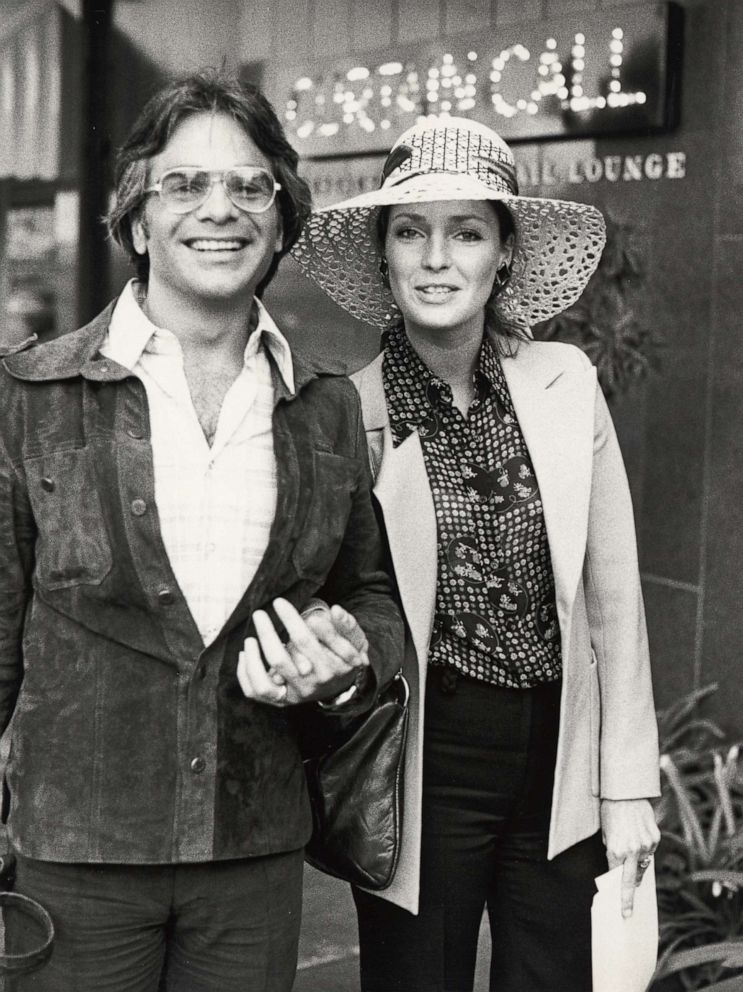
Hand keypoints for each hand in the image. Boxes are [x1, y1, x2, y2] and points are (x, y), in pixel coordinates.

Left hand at [237, 598, 369, 706]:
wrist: (340, 684)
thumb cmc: (344, 655)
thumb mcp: (354, 639)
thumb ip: (346, 624)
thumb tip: (336, 611)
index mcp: (333, 665)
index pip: (308, 640)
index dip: (290, 620)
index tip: (278, 603)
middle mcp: (315, 681)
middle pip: (282, 659)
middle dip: (268, 633)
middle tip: (259, 613)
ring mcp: (298, 693)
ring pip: (268, 681)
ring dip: (255, 658)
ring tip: (250, 639)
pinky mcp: (284, 699)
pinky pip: (258, 692)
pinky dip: (246, 675)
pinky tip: (245, 654)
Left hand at [600, 798, 659, 917]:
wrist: (626, 792)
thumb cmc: (611, 810)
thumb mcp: (605, 833)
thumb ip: (613, 850)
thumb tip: (618, 864)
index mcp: (616, 850)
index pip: (615, 877)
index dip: (616, 891)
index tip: (620, 907)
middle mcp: (632, 851)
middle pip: (630, 881)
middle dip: (628, 899)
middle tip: (627, 912)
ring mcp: (646, 846)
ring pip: (643, 866)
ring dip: (637, 869)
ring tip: (633, 870)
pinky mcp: (655, 839)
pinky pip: (650, 852)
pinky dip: (645, 851)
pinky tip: (639, 843)